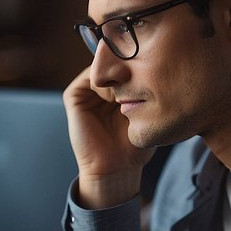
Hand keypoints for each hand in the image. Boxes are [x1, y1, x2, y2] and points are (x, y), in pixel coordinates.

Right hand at [63, 67, 154, 208]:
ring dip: (116, 74)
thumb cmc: (134, 145)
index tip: (152, 68)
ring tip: (129, 90)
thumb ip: (149, 92)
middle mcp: (100, 88)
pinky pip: (89, 78)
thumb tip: (157, 67)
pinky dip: (103, 83)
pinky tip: (116, 99)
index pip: (125, 64)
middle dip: (127, 65)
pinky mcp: (73, 97)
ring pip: (102, 68)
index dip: (138, 62)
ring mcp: (86, 91)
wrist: (117, 168)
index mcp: (117, 90)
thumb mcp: (148, 114)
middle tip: (142, 74)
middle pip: (112, 62)